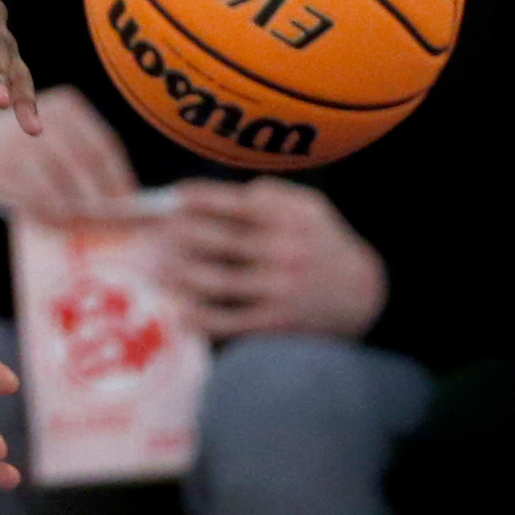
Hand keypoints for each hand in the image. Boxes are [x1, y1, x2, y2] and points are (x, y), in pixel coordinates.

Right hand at [0, 84, 137, 219]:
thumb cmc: (26, 152)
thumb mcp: (56, 141)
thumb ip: (84, 162)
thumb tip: (121, 201)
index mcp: (66, 107)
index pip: (103, 145)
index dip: (120, 177)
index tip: (132, 204)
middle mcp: (42, 117)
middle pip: (84, 163)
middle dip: (100, 197)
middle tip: (110, 223)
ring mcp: (17, 141)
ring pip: (60, 182)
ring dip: (75, 209)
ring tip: (83, 226)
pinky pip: (33, 196)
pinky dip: (49, 213)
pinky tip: (56, 223)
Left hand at [158, 179, 383, 339]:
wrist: (362, 294)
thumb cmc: (321, 243)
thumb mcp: (310, 208)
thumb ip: (270, 195)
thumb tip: (220, 193)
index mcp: (291, 220)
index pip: (237, 205)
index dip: (200, 199)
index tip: (174, 196)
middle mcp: (284, 252)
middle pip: (218, 241)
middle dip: (179, 235)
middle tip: (151, 232)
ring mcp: (278, 289)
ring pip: (216, 281)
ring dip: (178, 274)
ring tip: (154, 268)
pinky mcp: (275, 321)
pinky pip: (228, 320)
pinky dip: (199, 317)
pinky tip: (176, 311)